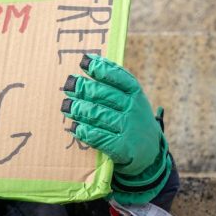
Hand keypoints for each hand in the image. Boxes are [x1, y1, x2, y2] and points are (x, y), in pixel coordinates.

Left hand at [61, 54, 165, 176]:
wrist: (149, 153)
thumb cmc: (132, 121)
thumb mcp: (131, 101)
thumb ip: (114, 86)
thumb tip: (88, 62)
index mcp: (136, 94)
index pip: (119, 77)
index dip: (101, 68)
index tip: (84, 61)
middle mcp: (133, 109)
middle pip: (103, 94)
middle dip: (83, 88)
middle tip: (69, 85)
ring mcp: (128, 128)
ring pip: (97, 114)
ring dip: (79, 109)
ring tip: (66, 106)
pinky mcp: (121, 147)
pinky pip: (98, 137)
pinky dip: (84, 131)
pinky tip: (75, 128)